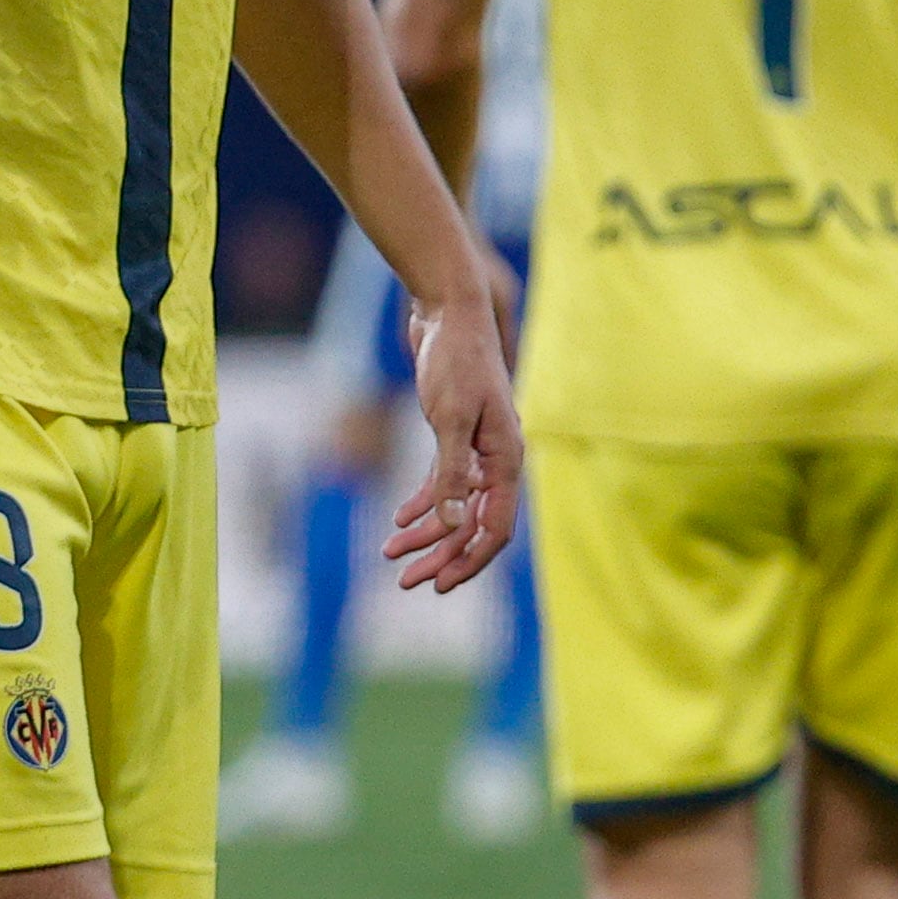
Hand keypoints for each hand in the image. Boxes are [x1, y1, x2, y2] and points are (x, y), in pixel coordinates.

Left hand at [382, 282, 524, 590]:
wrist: (449, 312)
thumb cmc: (455, 360)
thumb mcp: (450, 419)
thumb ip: (451, 474)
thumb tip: (449, 524)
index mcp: (507, 460)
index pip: (495, 528)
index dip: (469, 561)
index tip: (438, 586)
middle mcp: (498, 460)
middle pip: (473, 525)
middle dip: (441, 556)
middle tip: (406, 582)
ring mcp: (479, 449)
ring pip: (456, 507)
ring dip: (426, 533)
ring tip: (391, 553)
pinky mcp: (458, 434)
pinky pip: (444, 482)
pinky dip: (423, 502)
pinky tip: (399, 518)